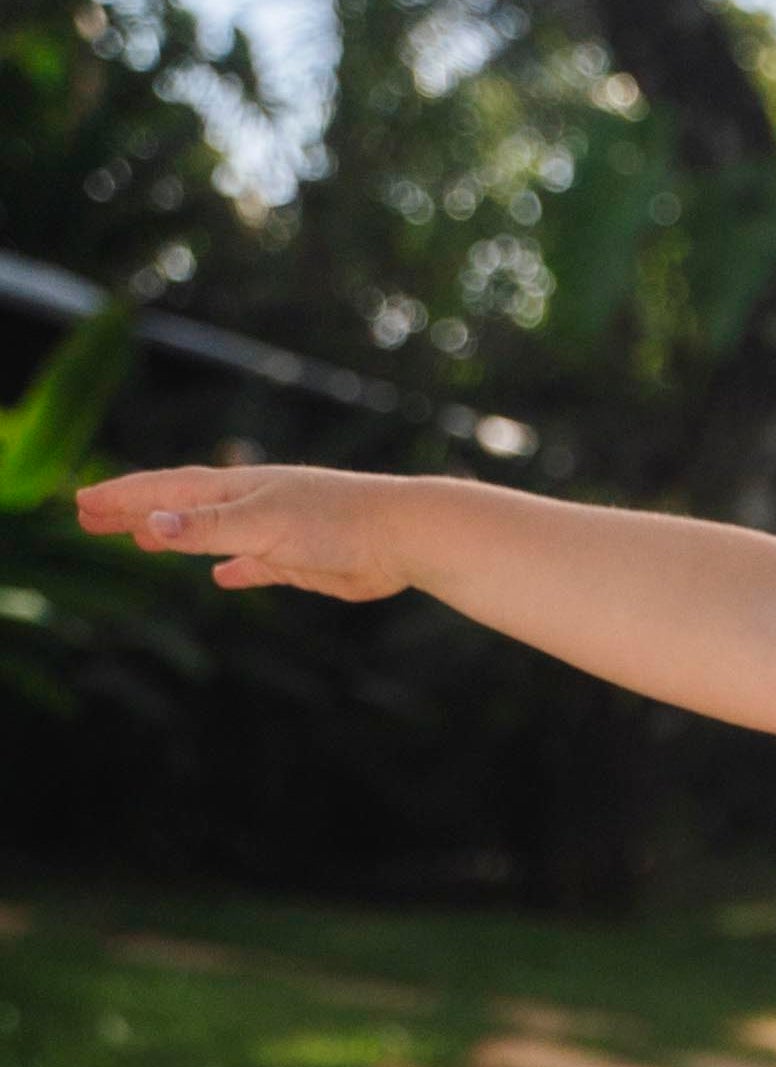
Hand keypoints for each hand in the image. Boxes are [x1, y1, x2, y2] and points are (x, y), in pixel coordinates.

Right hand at [73, 462, 416, 600]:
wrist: (402, 535)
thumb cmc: (334, 522)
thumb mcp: (262, 524)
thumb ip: (208, 528)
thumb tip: (151, 523)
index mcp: (235, 489)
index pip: (164, 490)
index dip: (122, 497)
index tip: (81, 505)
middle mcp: (250, 505)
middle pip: (179, 508)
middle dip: (135, 513)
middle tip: (91, 519)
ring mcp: (274, 532)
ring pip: (212, 534)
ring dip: (176, 536)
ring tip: (143, 540)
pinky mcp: (301, 561)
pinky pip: (255, 564)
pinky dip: (234, 569)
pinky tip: (222, 577)